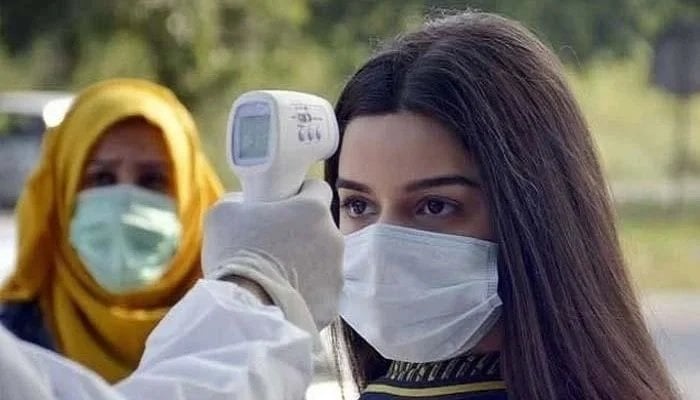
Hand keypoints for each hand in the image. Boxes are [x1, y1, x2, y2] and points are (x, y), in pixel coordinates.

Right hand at [202, 179, 343, 334]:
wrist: (244, 312)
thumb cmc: (234, 256)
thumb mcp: (223, 214)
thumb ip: (238, 199)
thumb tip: (243, 202)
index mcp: (313, 210)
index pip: (318, 189)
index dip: (301, 194)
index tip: (286, 204)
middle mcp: (333, 239)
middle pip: (320, 229)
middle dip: (301, 234)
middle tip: (272, 246)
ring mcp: (336, 274)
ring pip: (322, 262)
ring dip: (305, 265)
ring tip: (275, 277)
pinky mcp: (332, 304)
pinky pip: (320, 292)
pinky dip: (305, 294)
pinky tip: (282, 298)